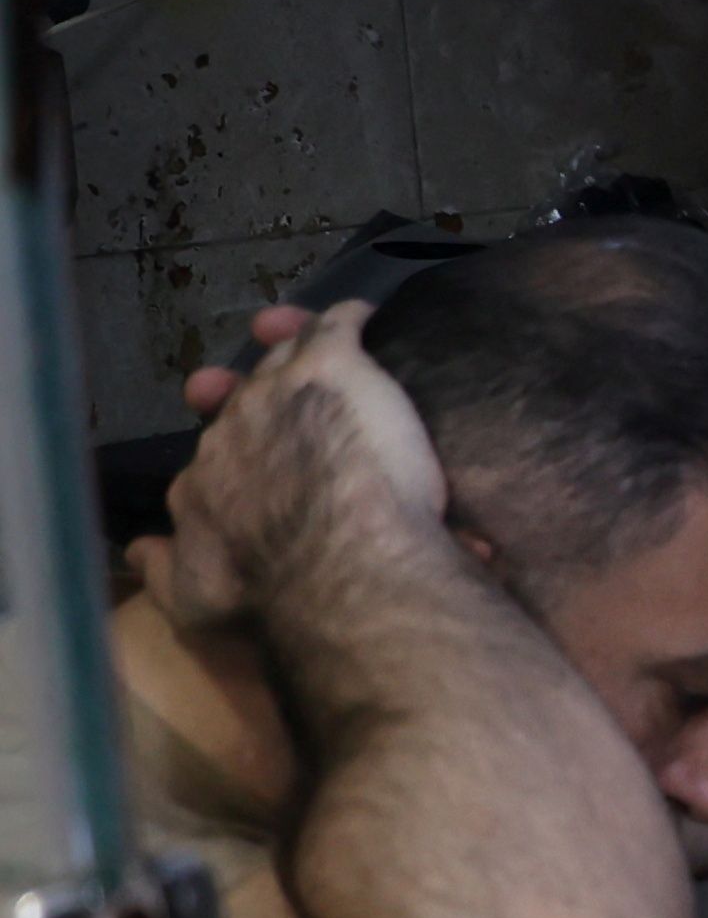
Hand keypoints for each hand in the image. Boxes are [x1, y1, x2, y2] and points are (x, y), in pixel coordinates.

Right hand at [149, 305, 452, 635]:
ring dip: (290, 348)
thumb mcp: (194, 598)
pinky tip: (361, 318)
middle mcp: (231, 431)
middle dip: (243, 392)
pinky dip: (346, 321)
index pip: (210, 460)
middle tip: (259, 387)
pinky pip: (334, 328)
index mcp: (202, 482)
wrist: (336, 562)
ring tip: (297, 339)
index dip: (227, 456)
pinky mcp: (331, 367)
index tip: (242, 464)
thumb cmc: (268, 591)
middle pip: (240, 400)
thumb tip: (136, 552)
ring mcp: (279, 393)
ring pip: (284, 359)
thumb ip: (164, 572)